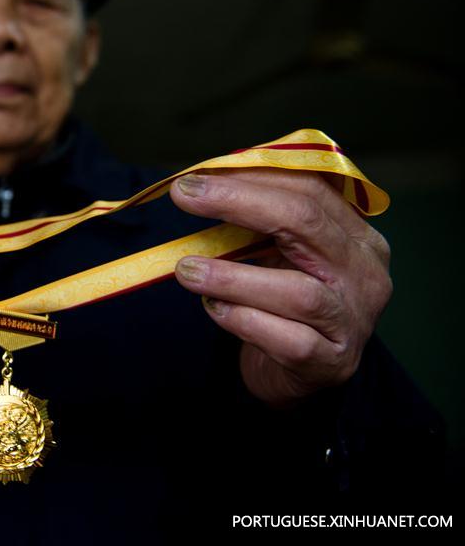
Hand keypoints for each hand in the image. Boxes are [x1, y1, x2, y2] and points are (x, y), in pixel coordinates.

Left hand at [170, 168, 391, 407]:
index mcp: (356, 236)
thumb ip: (255, 223)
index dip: (251, 177)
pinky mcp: (332, 362)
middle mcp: (365, 273)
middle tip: (185, 196)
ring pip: (298, 291)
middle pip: (305, 223)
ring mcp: (353, 320)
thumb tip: (198, 184)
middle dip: (238, 202)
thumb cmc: (284, 304)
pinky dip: (245, 321)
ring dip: (233, 277)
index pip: (309, 189)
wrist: (301, 374)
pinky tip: (214, 309)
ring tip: (186, 270)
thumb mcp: (279, 255)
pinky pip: (289, 340)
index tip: (196, 176)